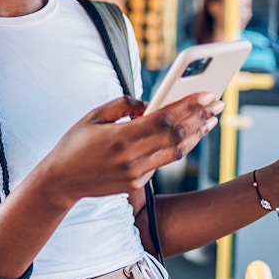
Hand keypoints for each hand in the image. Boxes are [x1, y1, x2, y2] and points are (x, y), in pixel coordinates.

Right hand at [34, 93, 223, 206]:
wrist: (60, 181)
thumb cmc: (75, 143)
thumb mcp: (93, 116)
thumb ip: (123, 105)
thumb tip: (149, 103)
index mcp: (120, 137)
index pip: (164, 119)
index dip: (189, 106)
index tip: (207, 94)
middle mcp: (132, 158)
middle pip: (176, 136)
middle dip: (200, 117)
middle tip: (217, 103)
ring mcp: (136, 174)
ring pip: (176, 152)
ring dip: (197, 134)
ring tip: (211, 120)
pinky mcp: (137, 183)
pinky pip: (163, 162)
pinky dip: (178, 147)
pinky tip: (190, 134)